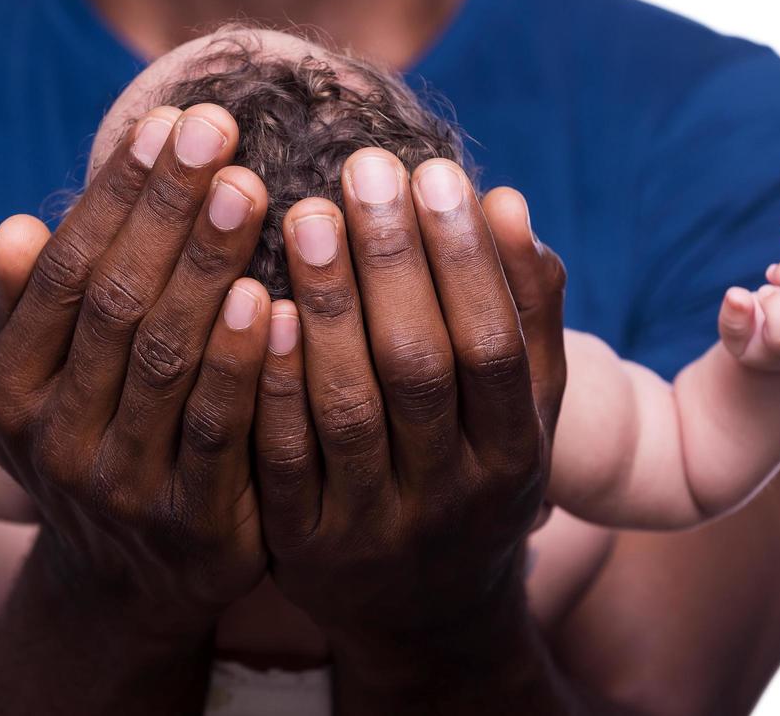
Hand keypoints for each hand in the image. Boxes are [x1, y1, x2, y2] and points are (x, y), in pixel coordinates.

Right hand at [0, 104, 272, 638]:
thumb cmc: (96, 439)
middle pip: (115, 303)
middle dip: (168, 209)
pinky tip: (279, 296)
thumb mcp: (43, 386)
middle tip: (218, 126)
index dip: (116, 193)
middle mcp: (53, 442)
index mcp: (8, 393)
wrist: (131, 582)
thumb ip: (30, 311)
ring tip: (248, 187)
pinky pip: (225, 431)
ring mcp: (122, 489)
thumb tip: (16, 227)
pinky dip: (249, 362)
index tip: (168, 118)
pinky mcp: (198, 528)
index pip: (64, 272)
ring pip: (167, 359)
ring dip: (207, 268)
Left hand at [252, 148, 566, 689]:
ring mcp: (375, 529)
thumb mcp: (523, 409)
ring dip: (327, 308)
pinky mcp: (304, 548)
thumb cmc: (476, 471)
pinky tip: (256, 303)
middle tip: (361, 168)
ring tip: (304, 214)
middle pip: (420, 369)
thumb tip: (506, 201)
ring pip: (347, 411)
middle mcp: (453, 498)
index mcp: (518, 455)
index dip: (466, 259)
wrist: (426, 611)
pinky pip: (281, 459)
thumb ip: (523, 313)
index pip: (493, 345)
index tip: (433, 170)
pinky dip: (272, 382)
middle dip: (393, 263)